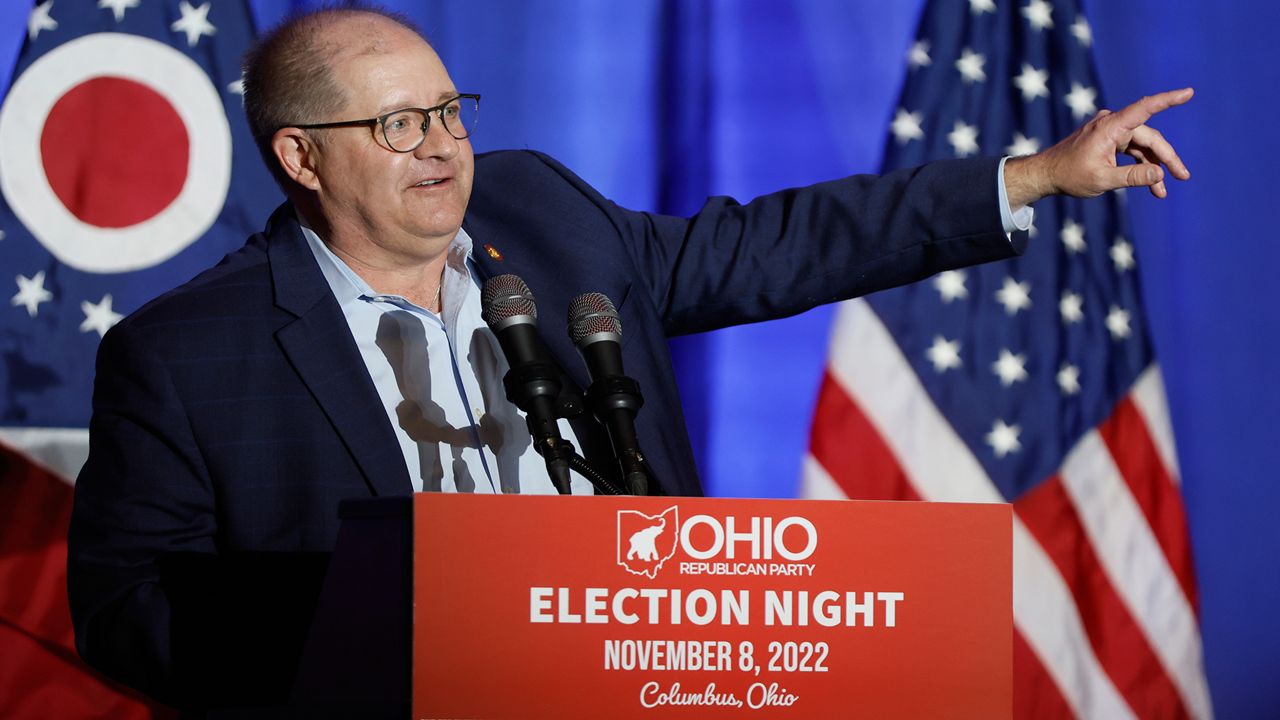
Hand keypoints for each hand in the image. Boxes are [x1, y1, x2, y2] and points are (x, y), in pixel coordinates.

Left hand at [1004, 87, 1193, 207]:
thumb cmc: (1069, 176)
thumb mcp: (1102, 180)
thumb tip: (1160, 174)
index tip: (1188, 93)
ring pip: (1142, 147)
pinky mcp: (1109, 141)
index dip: (1168, 100)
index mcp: (1110, 127)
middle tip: (1183, 176)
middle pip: (1149, 138)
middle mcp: (1112, 125)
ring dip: (1153, 168)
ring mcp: (1110, 132)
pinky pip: (1132, 151)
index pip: (1144, 108)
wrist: (1045, 175)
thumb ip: (1132, 177)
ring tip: (1162, 192)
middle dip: (1166, 158)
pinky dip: (1140, 166)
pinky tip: (1151, 185)